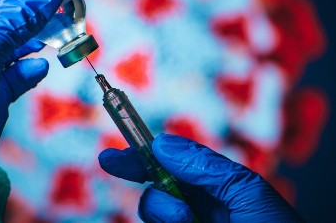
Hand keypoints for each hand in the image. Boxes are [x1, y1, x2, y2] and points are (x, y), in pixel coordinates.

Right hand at [99, 134, 303, 222]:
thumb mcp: (247, 193)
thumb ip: (206, 166)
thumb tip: (163, 143)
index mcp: (216, 190)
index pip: (173, 165)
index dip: (143, 154)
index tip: (116, 152)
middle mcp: (198, 210)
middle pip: (155, 185)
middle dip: (137, 171)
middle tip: (112, 161)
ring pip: (152, 211)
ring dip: (161, 208)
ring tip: (186, 219)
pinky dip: (162, 219)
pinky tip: (182, 222)